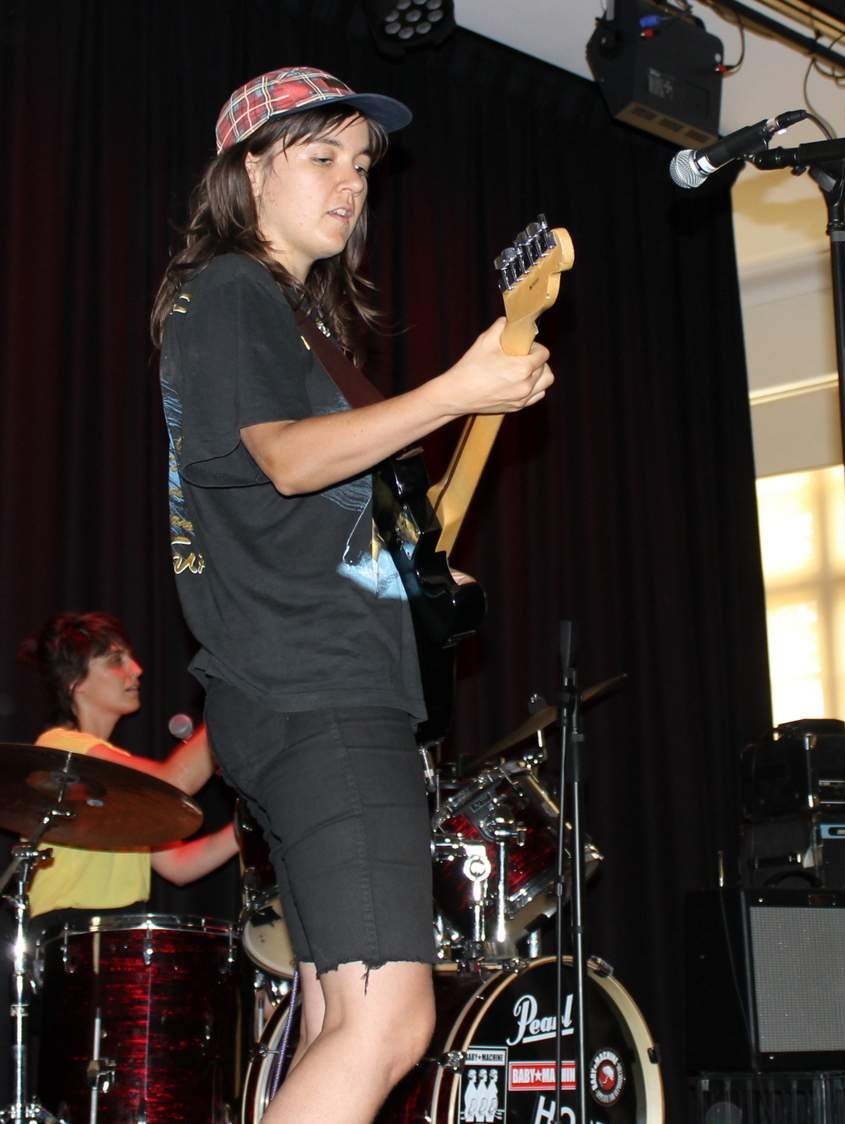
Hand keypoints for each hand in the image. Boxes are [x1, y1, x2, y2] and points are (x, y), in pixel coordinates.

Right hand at [436, 317, 553, 416]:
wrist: (456, 394)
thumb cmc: (470, 368)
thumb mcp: (485, 340)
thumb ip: (501, 327)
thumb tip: (509, 321)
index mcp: (522, 368)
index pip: (544, 354)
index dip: (535, 346)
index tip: (524, 346)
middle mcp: (526, 385)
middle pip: (546, 368)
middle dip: (537, 359)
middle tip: (523, 356)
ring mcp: (522, 399)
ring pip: (545, 383)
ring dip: (540, 374)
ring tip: (526, 369)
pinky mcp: (517, 407)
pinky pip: (537, 396)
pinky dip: (534, 388)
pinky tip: (522, 381)